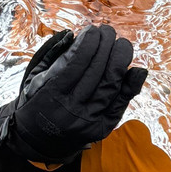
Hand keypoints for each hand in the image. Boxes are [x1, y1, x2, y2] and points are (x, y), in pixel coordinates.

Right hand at [0, 25, 146, 162]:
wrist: (38, 141)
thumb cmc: (36, 101)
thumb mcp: (33, 77)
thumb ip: (52, 54)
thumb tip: (75, 34)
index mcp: (51, 94)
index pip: (77, 62)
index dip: (89, 42)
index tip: (93, 30)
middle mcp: (71, 110)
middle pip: (97, 71)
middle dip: (106, 45)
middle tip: (108, 32)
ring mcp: (88, 121)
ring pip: (112, 85)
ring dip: (120, 59)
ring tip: (121, 44)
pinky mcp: (102, 128)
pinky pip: (122, 104)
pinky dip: (131, 85)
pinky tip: (136, 70)